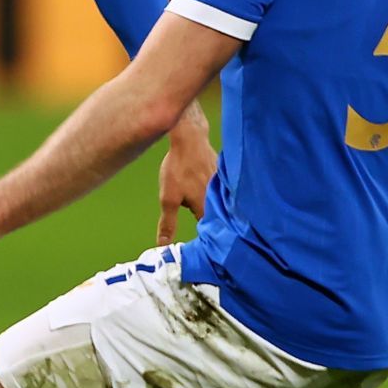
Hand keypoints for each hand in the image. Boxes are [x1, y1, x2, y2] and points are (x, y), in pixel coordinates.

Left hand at [157, 109, 216, 245]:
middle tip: (201, 227)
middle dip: (211, 226)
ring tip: (202, 209)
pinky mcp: (225, 177)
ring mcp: (224, 188)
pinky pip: (222, 192)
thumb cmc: (178, 169)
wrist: (190, 139)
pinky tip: (206, 190)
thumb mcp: (168, 198)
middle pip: (216, 219)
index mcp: (207, 209)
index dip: (207, 241)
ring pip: (219, 205)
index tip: (203, 248)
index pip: (210, 233)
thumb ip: (168, 223)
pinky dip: (216, 194)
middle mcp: (221, 201)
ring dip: (214, 209)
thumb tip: (163, 245)